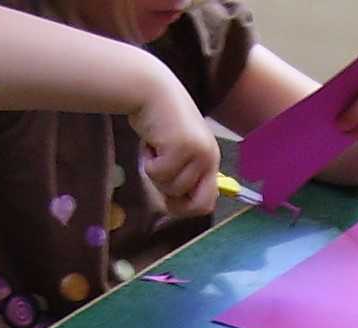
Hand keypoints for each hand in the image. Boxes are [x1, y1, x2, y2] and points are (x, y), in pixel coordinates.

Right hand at [129, 65, 218, 217]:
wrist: (151, 89)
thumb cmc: (160, 120)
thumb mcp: (180, 149)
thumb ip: (185, 173)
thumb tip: (179, 206)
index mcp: (211, 158)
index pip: (207, 203)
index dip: (186, 208)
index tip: (169, 201)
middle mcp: (209, 157)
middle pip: (194, 204)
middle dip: (172, 198)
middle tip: (159, 174)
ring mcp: (198, 152)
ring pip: (172, 188)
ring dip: (155, 173)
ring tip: (155, 147)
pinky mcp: (181, 147)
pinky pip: (158, 174)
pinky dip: (147, 162)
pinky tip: (150, 142)